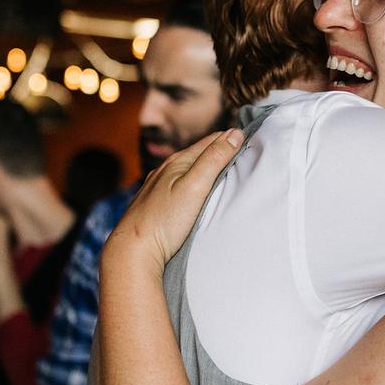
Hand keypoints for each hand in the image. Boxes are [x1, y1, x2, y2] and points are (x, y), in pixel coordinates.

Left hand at [104, 129, 243, 272]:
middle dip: (220, 149)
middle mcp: (165, 170)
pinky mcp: (153, 204)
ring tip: (224, 168)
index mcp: (177, 162)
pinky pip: (177, 185)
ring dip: (206, 166)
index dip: (231, 139)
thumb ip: (214, 159)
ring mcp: (157, 187)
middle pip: (198, 153)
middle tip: (244, 149)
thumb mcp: (195, 187)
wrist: (133, 250)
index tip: (251, 139)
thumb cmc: (165, 221)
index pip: (211, 141)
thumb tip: (235, 134)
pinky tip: (195, 189)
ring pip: (187, 169)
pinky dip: (192, 181)